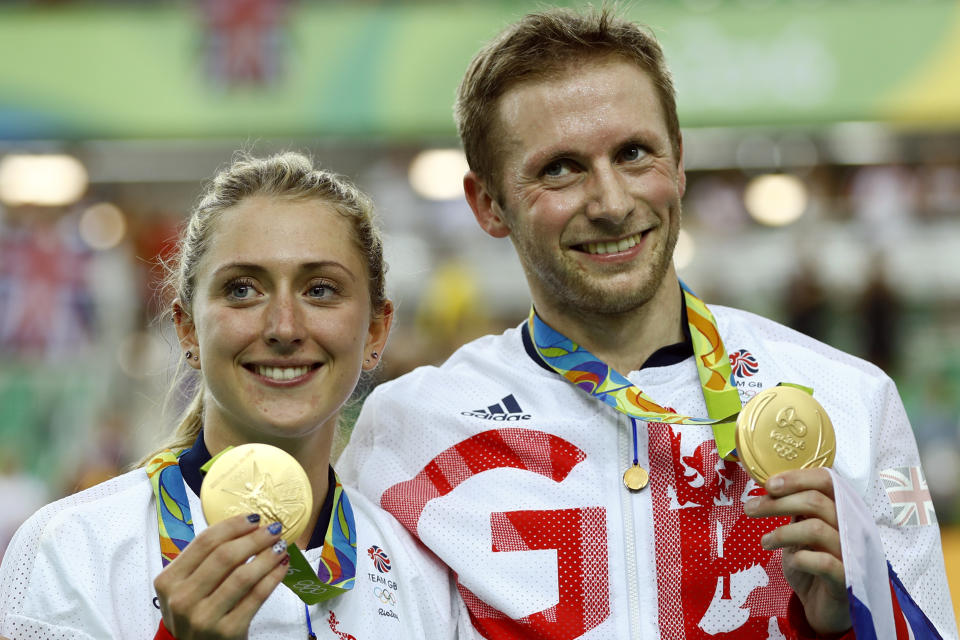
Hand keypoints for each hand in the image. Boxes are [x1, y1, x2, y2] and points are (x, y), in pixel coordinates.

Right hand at [153, 514, 289, 639]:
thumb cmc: (195, 611)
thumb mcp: (187, 586)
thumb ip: (206, 560)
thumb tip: (248, 526)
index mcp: (168, 580)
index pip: (204, 542)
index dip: (233, 525)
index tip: (255, 518)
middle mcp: (182, 599)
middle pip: (224, 556)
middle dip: (255, 538)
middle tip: (274, 529)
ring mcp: (203, 617)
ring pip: (242, 575)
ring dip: (267, 556)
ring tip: (280, 546)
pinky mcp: (227, 631)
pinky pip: (256, 596)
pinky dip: (273, 577)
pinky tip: (281, 566)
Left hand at [744, 468, 850, 634]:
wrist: (825, 607)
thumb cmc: (812, 564)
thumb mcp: (801, 531)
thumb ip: (796, 510)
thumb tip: (770, 486)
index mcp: (843, 510)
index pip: (827, 480)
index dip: (797, 478)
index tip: (768, 485)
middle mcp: (853, 527)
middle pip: (816, 501)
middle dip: (777, 503)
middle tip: (750, 509)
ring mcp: (853, 553)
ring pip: (816, 529)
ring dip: (782, 532)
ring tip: (765, 541)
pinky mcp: (848, 580)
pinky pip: (823, 562)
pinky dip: (801, 558)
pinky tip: (791, 561)